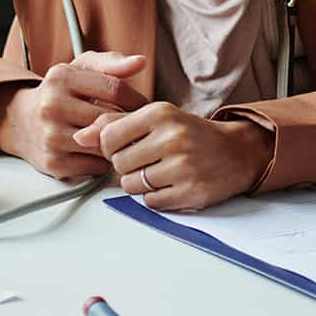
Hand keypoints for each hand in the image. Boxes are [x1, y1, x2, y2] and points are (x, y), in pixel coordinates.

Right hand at [1, 51, 147, 179]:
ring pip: (105, 145)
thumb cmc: (58, 94)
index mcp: (61, 78)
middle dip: (128, 124)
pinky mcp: (53, 163)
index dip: (136, 100)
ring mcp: (51, 136)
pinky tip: (97, 152)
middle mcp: (52, 106)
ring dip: (116, 144)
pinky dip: (102, 162)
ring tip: (116, 137)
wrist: (18, 121)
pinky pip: (96, 167)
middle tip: (134, 125)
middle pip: (111, 119)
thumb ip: (110, 63)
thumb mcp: (79, 69)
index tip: (142, 107)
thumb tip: (140, 62)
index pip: (115, 89)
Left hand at [77, 101, 274, 211]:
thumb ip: (114, 123)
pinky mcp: (191, 192)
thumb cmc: (188, 133)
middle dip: (125, 165)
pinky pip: (151, 202)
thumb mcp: (153, 118)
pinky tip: (169, 183)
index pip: (108, 136)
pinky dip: (154, 197)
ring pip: (131, 185)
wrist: (236, 151)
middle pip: (118, 163)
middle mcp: (172, 137)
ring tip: (157, 171)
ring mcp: (183, 166)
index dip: (108, 147)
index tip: (121, 147)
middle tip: (145, 160)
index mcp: (159, 113)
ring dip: (138, 183)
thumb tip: (79, 137)